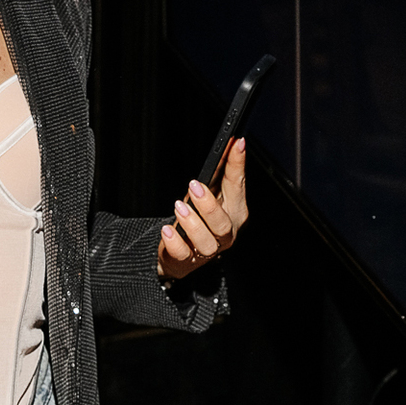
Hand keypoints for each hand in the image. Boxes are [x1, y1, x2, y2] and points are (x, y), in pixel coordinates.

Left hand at [157, 137, 248, 280]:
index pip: (237, 186)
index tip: (236, 144)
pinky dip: (176, 242)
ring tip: (179, 207)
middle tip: (193, 186)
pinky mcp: (187, 260)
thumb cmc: (198, 218)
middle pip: (223, 222)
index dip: (237, 164)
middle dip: (209, 204)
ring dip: (193, 223)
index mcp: (234, 212)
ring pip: (207, 242)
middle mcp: (225, 233)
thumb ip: (218, 173)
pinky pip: (183, 254)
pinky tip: (168, 230)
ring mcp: (207, 249)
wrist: (180, 253)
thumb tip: (228, 144)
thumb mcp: (208, 194)